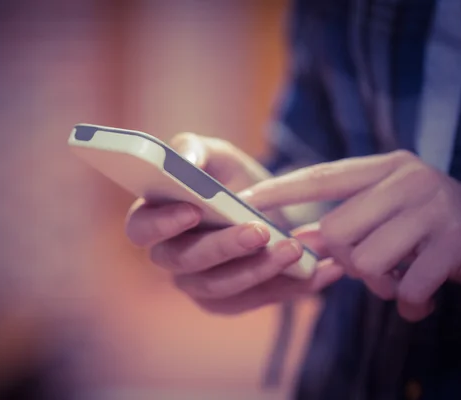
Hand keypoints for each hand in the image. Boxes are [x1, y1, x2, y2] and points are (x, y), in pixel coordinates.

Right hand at [124, 133, 343, 313]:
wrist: (270, 209)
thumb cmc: (234, 179)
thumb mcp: (220, 156)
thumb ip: (196, 148)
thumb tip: (185, 161)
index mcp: (156, 218)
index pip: (141, 228)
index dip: (162, 224)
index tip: (194, 210)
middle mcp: (171, 257)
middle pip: (185, 262)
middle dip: (224, 247)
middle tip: (260, 230)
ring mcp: (199, 285)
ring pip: (221, 287)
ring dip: (259, 269)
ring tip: (296, 249)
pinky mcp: (231, 302)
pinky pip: (257, 300)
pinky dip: (289, 287)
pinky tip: (320, 271)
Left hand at [240, 150, 460, 320]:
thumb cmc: (438, 232)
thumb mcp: (395, 215)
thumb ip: (352, 220)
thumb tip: (302, 236)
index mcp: (389, 167)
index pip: (322, 176)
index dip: (282, 189)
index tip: (247, 199)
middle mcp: (409, 179)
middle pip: (336, 229)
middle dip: (346, 261)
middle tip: (375, 269)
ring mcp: (434, 208)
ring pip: (365, 260)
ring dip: (379, 285)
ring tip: (402, 281)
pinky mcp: (456, 243)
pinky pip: (404, 288)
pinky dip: (409, 305)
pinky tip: (422, 301)